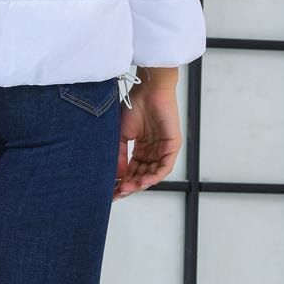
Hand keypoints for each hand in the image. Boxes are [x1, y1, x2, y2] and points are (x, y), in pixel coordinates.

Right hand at [115, 67, 180, 198]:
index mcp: (141, 149)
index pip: (133, 171)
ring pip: (153, 174)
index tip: (111, 191)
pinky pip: (164, 167)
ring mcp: (163, 149)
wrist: (148, 90)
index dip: (122, 182)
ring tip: (128, 188)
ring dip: (141, 183)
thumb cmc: (134, 106)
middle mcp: (152, 151)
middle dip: (130, 186)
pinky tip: (142, 181)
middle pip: (142, 175)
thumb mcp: (120, 135)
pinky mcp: (172, 146)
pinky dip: (153, 176)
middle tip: (118, 193)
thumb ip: (119, 156)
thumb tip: (116, 177)